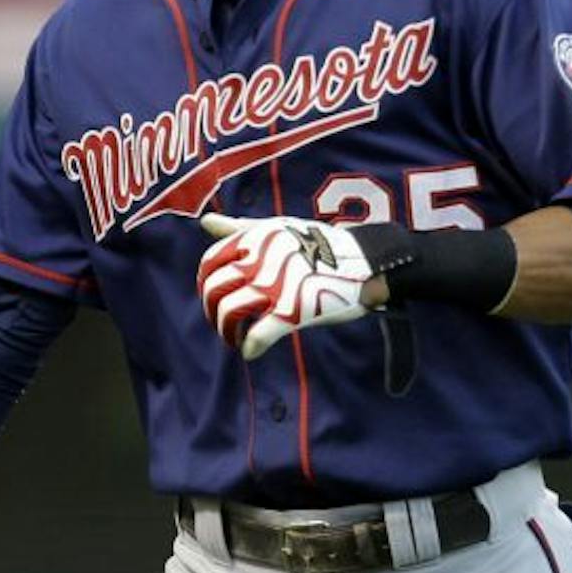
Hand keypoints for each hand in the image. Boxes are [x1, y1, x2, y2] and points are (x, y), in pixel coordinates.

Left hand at [198, 214, 377, 359]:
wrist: (365, 261)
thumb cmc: (318, 244)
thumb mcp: (277, 227)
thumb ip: (239, 228)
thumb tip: (205, 221)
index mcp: (254, 239)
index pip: (209, 263)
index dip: (206, 284)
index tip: (216, 295)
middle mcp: (260, 260)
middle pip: (214, 290)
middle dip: (213, 311)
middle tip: (224, 322)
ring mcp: (277, 286)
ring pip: (229, 313)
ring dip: (226, 331)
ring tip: (236, 338)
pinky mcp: (295, 311)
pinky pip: (259, 334)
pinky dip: (249, 346)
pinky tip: (250, 351)